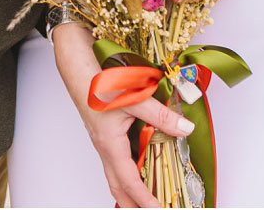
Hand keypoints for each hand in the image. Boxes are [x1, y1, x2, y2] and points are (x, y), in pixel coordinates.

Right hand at [53, 22, 194, 208]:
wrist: (78, 68)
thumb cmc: (98, 83)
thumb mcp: (134, 98)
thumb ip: (161, 114)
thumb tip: (185, 128)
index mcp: (110, 144)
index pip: (129, 182)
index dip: (145, 199)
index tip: (159, 209)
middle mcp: (105, 147)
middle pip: (118, 186)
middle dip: (133, 204)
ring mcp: (104, 141)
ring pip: (116, 174)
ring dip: (130, 191)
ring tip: (146, 199)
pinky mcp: (106, 133)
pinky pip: (117, 161)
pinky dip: (128, 173)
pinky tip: (140, 167)